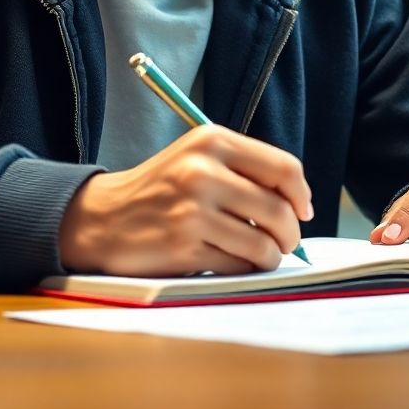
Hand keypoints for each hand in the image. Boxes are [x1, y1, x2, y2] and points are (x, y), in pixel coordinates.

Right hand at [59, 125, 312, 275]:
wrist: (104, 216)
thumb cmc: (163, 187)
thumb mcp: (198, 156)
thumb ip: (245, 168)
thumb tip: (298, 202)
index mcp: (212, 140)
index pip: (283, 167)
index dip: (301, 193)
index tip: (304, 209)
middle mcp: (202, 171)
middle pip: (278, 210)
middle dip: (291, 233)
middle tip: (287, 241)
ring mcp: (192, 211)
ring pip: (262, 244)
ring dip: (270, 255)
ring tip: (262, 253)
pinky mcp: (183, 247)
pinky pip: (237, 265)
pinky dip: (244, 268)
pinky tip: (233, 260)